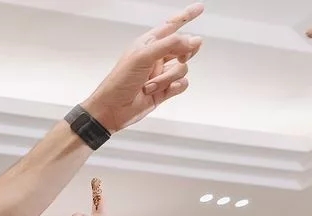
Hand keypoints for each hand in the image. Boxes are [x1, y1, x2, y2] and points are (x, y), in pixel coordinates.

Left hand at [81, 3, 203, 131]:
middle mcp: (156, 57)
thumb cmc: (119, 82)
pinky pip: (182, 84)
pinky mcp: (164, 90)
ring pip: (183, 67)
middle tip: (182, 56)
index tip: (200, 8)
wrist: (112, 110)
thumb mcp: (143, 56)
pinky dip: (174, 87)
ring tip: (150, 85)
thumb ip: (170, 45)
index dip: (186, 16)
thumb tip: (193, 40)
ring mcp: (161, 73)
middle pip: (184, 46)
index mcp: (148, 43)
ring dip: (169, 77)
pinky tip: (162, 91)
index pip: (171, 25)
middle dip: (185, 52)